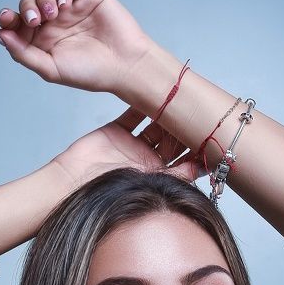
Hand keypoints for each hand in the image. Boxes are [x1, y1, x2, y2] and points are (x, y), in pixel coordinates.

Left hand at [0, 0, 155, 94]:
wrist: (124, 66)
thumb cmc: (90, 73)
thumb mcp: (50, 68)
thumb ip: (23, 53)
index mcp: (42, 40)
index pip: (18, 23)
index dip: (9, 18)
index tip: (6, 19)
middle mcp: (54, 21)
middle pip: (28, 3)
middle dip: (26, 8)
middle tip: (34, 20)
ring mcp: (71, 7)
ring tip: (52, 14)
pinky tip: (64, 4)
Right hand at [52, 106, 204, 186]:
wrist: (73, 185)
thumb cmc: (108, 192)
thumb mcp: (149, 185)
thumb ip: (177, 176)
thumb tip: (204, 168)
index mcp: (158, 177)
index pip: (184, 161)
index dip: (197, 148)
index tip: (210, 133)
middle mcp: (148, 161)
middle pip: (173, 140)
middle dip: (184, 127)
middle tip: (195, 112)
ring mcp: (133, 145)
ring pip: (157, 124)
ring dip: (168, 113)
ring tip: (179, 100)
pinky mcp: (117, 131)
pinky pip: (134, 114)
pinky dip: (144, 103)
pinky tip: (155, 93)